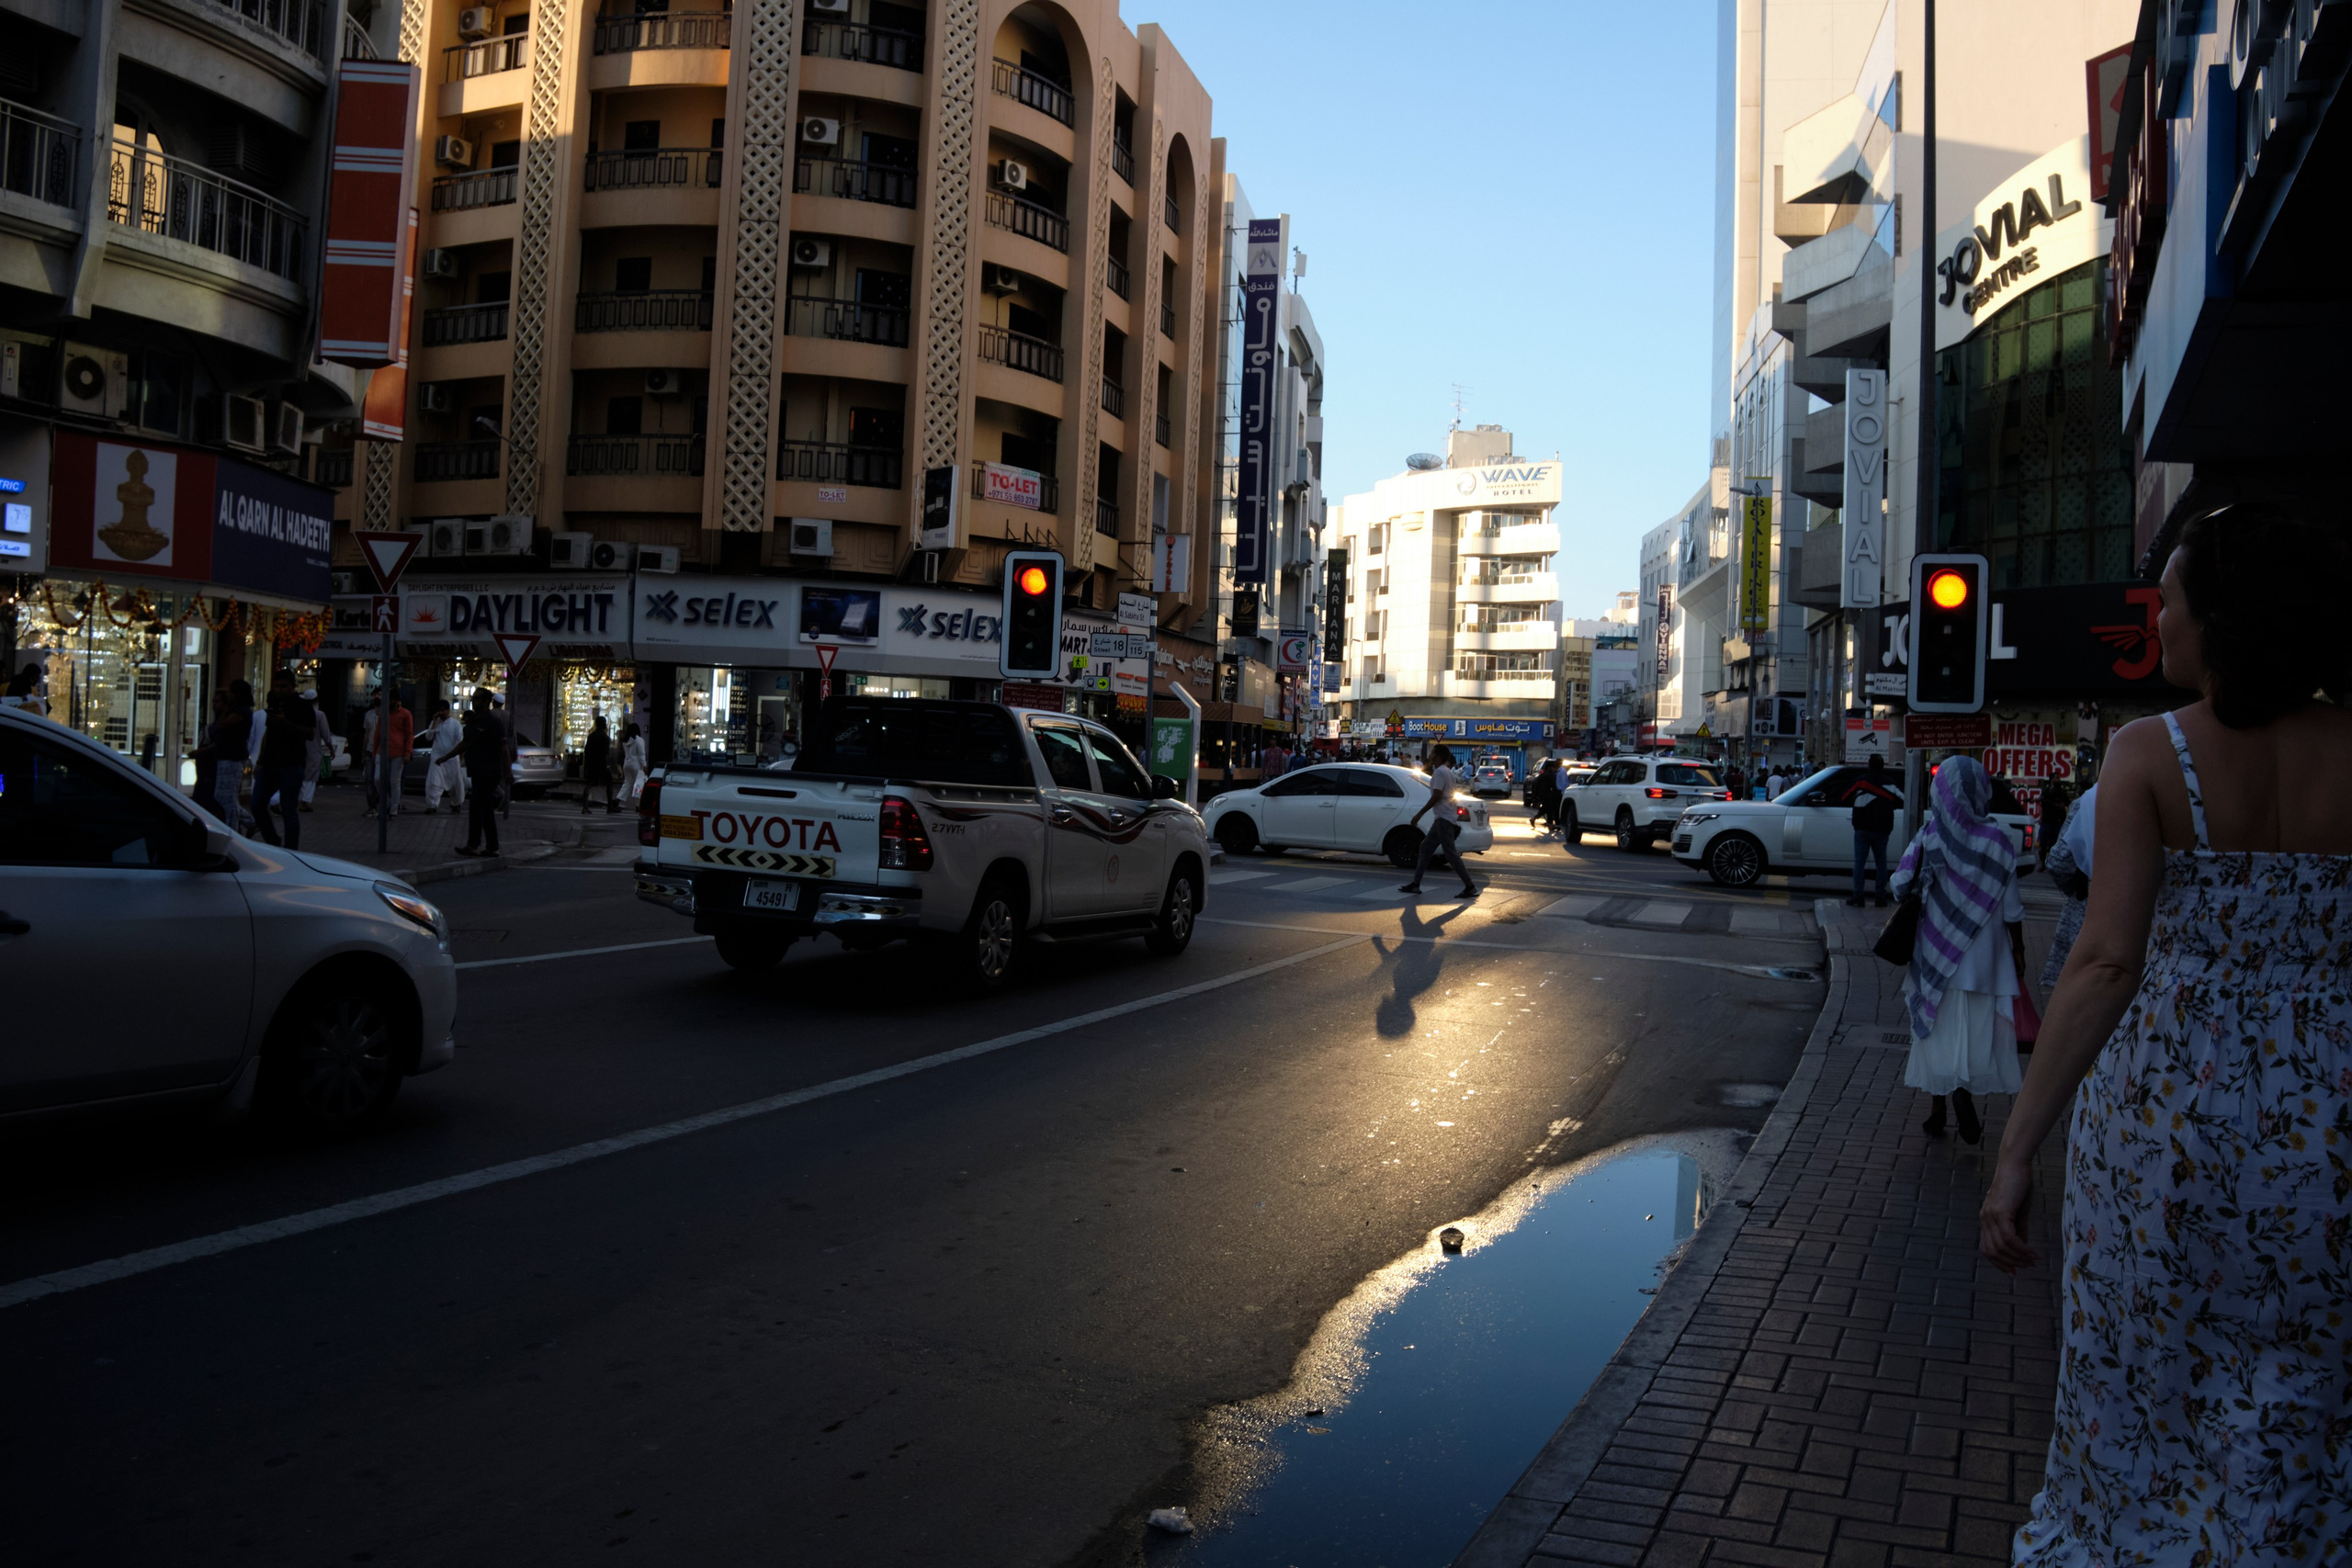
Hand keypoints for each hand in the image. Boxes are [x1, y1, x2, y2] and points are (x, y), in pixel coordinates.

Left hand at [1979, 1157, 2037, 1273]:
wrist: (2016, 1164)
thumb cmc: (2018, 1184)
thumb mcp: (2019, 1211)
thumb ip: (2019, 1229)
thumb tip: (2023, 1247)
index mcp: (1986, 1219)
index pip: (1987, 1248)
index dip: (1999, 1263)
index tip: (2014, 1271)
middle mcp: (1985, 1219)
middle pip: (1992, 1251)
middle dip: (2010, 1263)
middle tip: (2027, 1267)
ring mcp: (1991, 1215)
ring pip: (2002, 1247)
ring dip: (2019, 1257)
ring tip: (2033, 1260)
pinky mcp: (2000, 1212)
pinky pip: (2009, 1238)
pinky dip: (2021, 1248)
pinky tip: (2032, 1252)